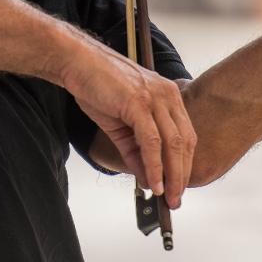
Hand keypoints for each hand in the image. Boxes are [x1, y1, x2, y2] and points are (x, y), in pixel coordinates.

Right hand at [60, 39, 196, 206]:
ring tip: (168, 197)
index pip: (185, 137)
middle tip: (176, 200)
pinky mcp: (139, 102)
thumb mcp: (120, 124)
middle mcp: (167, 95)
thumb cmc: (96, 86)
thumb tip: (146, 177)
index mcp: (168, 96)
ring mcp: (155, 98)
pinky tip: (152, 181)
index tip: (179, 187)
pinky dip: (154, 165)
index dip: (184, 165)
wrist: (75, 62)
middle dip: (182, 175)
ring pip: (172, 144)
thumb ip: (135, 151)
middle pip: (185, 143)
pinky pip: (152, 141)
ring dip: (171, 175)